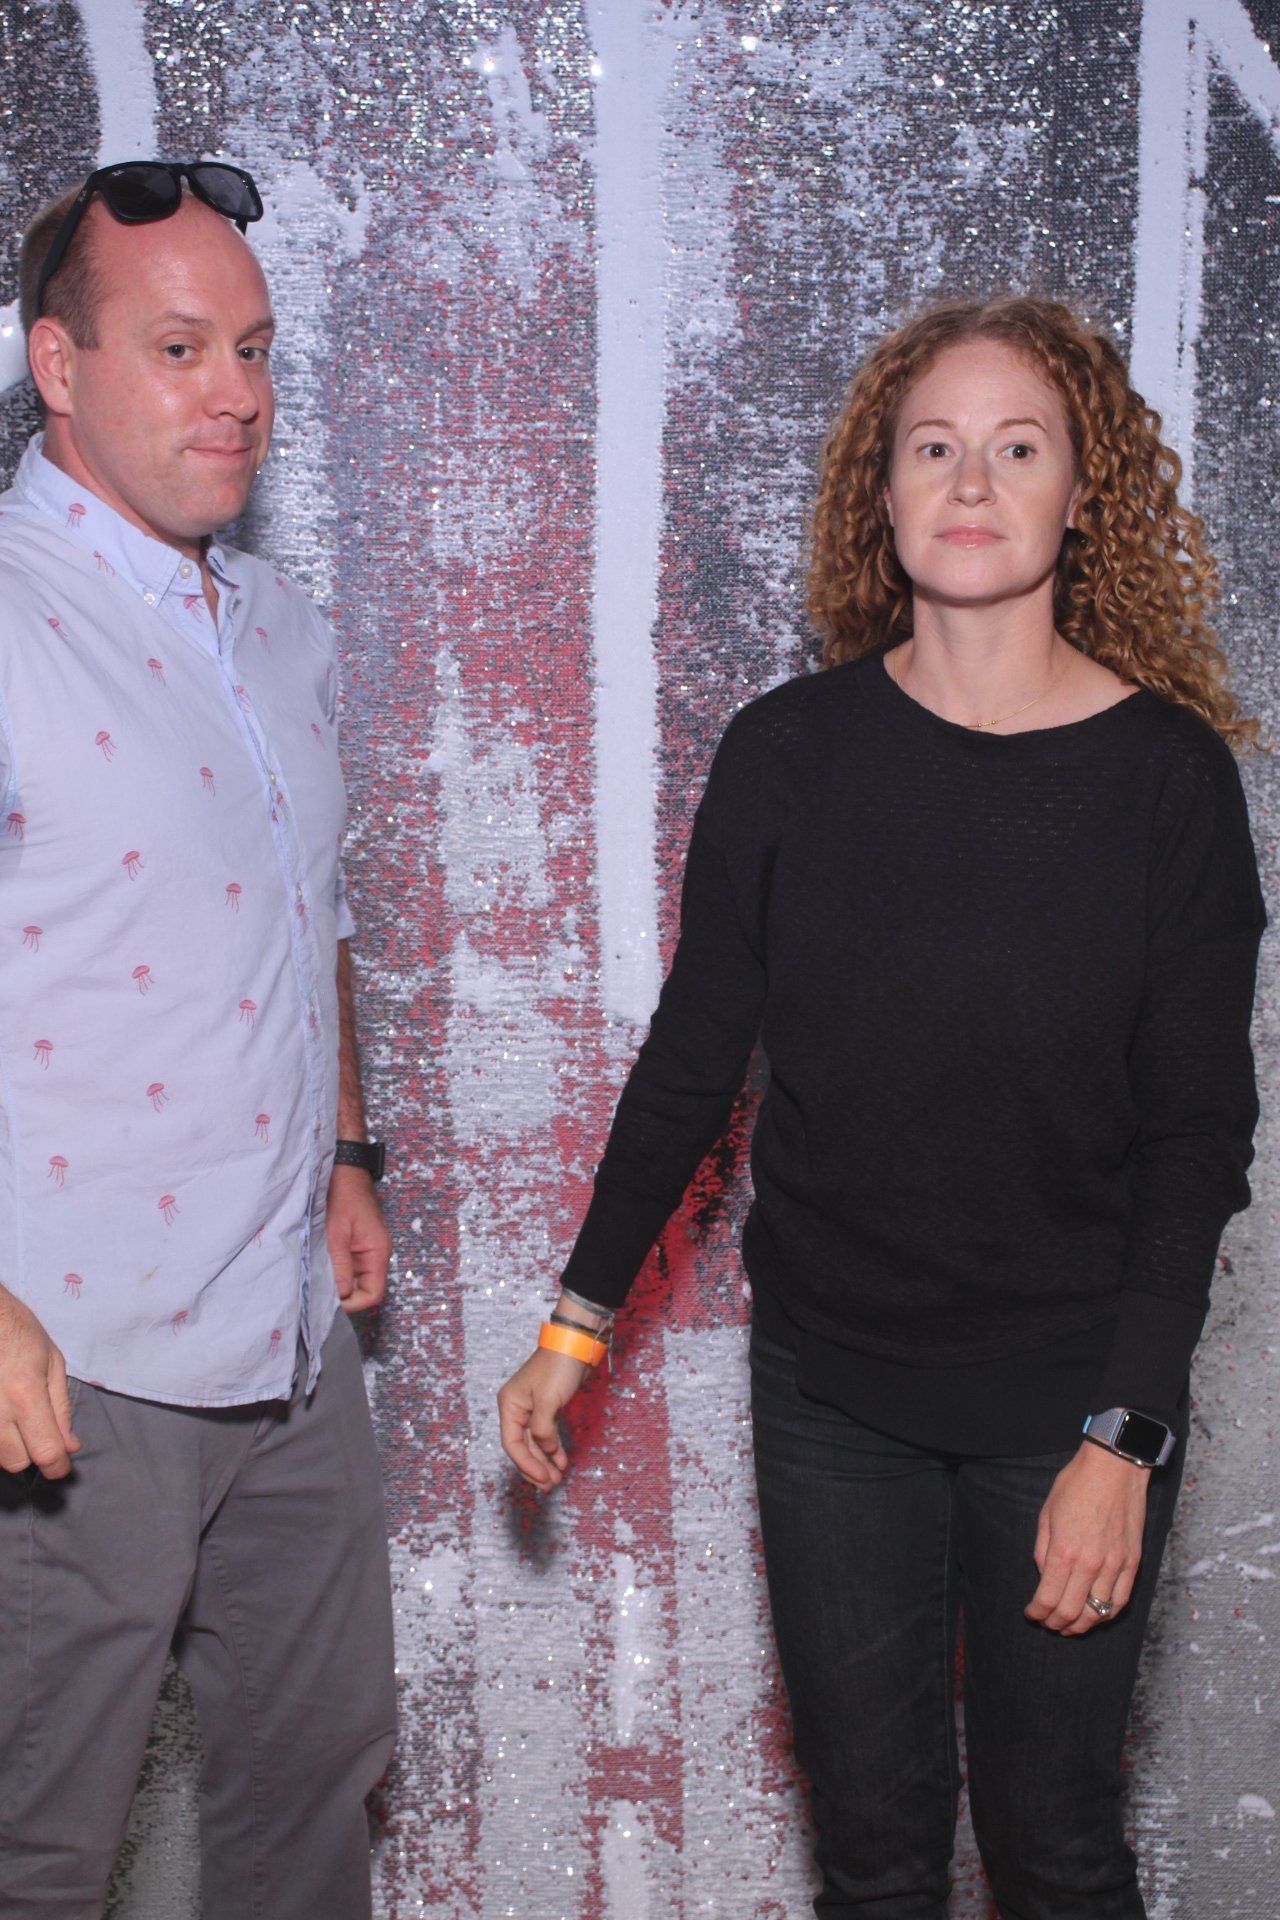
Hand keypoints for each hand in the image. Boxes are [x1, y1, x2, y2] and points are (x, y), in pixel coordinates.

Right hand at [0, 1284, 79, 1478]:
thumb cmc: (18, 1331)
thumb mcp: (51, 1363)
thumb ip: (61, 1409)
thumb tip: (70, 1447)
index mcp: (25, 1394)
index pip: (46, 1452)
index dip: (58, 1466)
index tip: (62, 1464)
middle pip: (17, 1462)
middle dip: (33, 1453)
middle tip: (36, 1428)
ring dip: (10, 1446)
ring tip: (15, 1414)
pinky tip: (1, 1410)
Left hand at [326, 1163, 390, 1312]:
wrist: (346, 1169)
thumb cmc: (342, 1196)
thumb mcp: (336, 1232)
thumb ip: (340, 1263)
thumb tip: (341, 1295)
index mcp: (377, 1252)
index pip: (374, 1293)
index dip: (354, 1303)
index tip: (330, 1301)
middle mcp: (377, 1254)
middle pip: (366, 1288)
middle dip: (344, 1294)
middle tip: (319, 1290)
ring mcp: (369, 1249)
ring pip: (357, 1278)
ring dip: (339, 1281)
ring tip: (318, 1278)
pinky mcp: (360, 1243)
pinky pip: (352, 1266)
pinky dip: (338, 1269)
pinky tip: (323, 1265)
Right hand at [497, 1347, 590, 1490]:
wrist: (576, 1345)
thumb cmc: (558, 1367)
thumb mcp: (549, 1400)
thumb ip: (543, 1429)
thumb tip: (545, 1450)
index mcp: (509, 1405)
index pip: (512, 1444)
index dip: (526, 1464)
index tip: (543, 1479)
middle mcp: (516, 1408)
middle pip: (522, 1447)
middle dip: (535, 1467)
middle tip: (549, 1487)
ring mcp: (532, 1408)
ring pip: (535, 1443)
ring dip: (545, 1461)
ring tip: (557, 1480)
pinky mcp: (547, 1408)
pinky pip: (546, 1435)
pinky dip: (553, 1449)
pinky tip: (561, 1462)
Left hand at [1025, 1441, 1149, 1634]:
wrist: (1114, 1468)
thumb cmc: (1076, 1485)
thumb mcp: (1046, 1514)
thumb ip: (1043, 1551)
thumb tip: (1046, 1577)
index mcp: (1064, 1552)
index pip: (1048, 1599)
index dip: (1037, 1612)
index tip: (1031, 1613)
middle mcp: (1090, 1564)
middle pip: (1072, 1612)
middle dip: (1055, 1624)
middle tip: (1048, 1624)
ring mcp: (1115, 1565)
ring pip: (1098, 1612)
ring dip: (1081, 1625)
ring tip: (1070, 1626)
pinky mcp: (1132, 1562)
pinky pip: (1121, 1600)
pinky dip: (1107, 1614)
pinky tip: (1096, 1616)